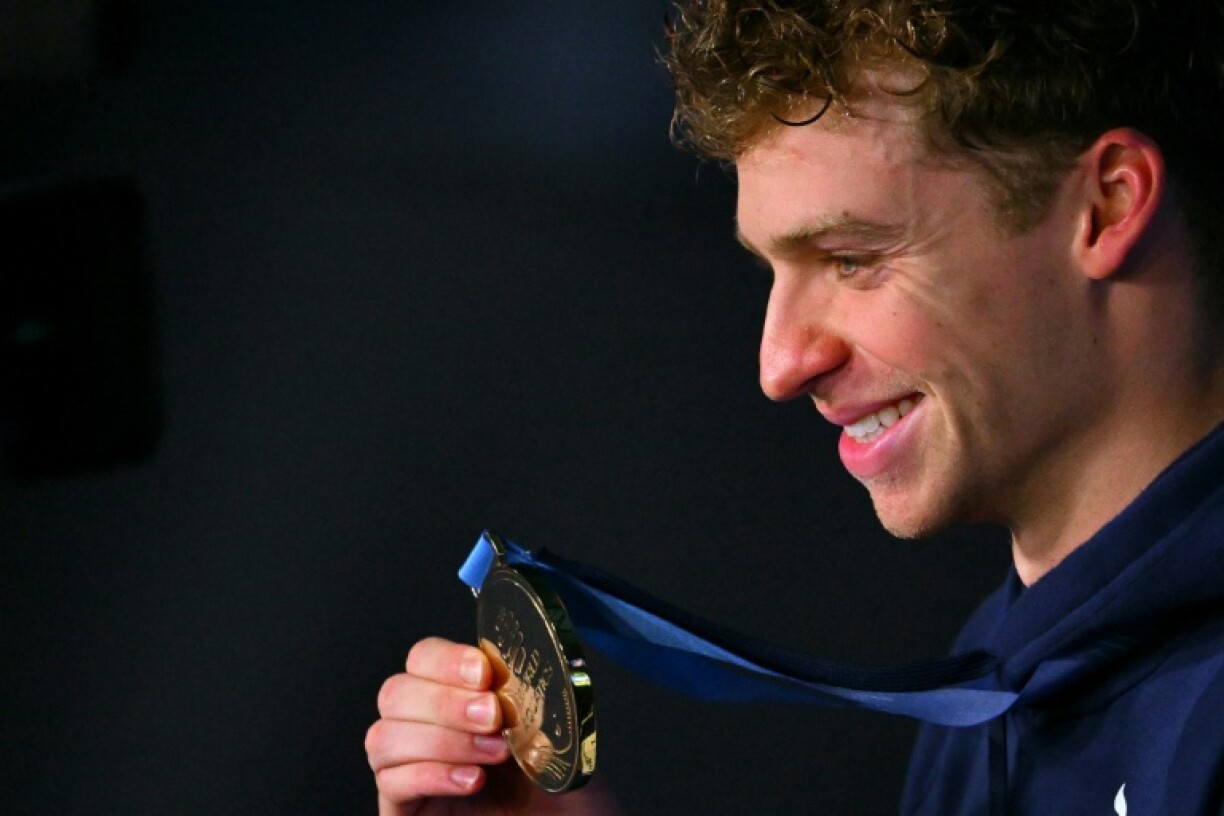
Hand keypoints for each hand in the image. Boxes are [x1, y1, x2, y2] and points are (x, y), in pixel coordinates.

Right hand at [366, 637, 617, 815]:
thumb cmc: (562, 789)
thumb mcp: (557, 732)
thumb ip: (534, 697)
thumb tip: (519, 669)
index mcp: (459, 695)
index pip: (424, 657)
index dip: (447, 660)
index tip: (484, 675)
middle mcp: (426, 726)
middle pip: (395, 692)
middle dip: (445, 702)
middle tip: (493, 717)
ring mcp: (409, 768)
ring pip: (383, 737)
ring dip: (441, 741)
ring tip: (494, 754)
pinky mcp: (403, 809)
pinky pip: (391, 782)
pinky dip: (430, 775)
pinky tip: (471, 781)